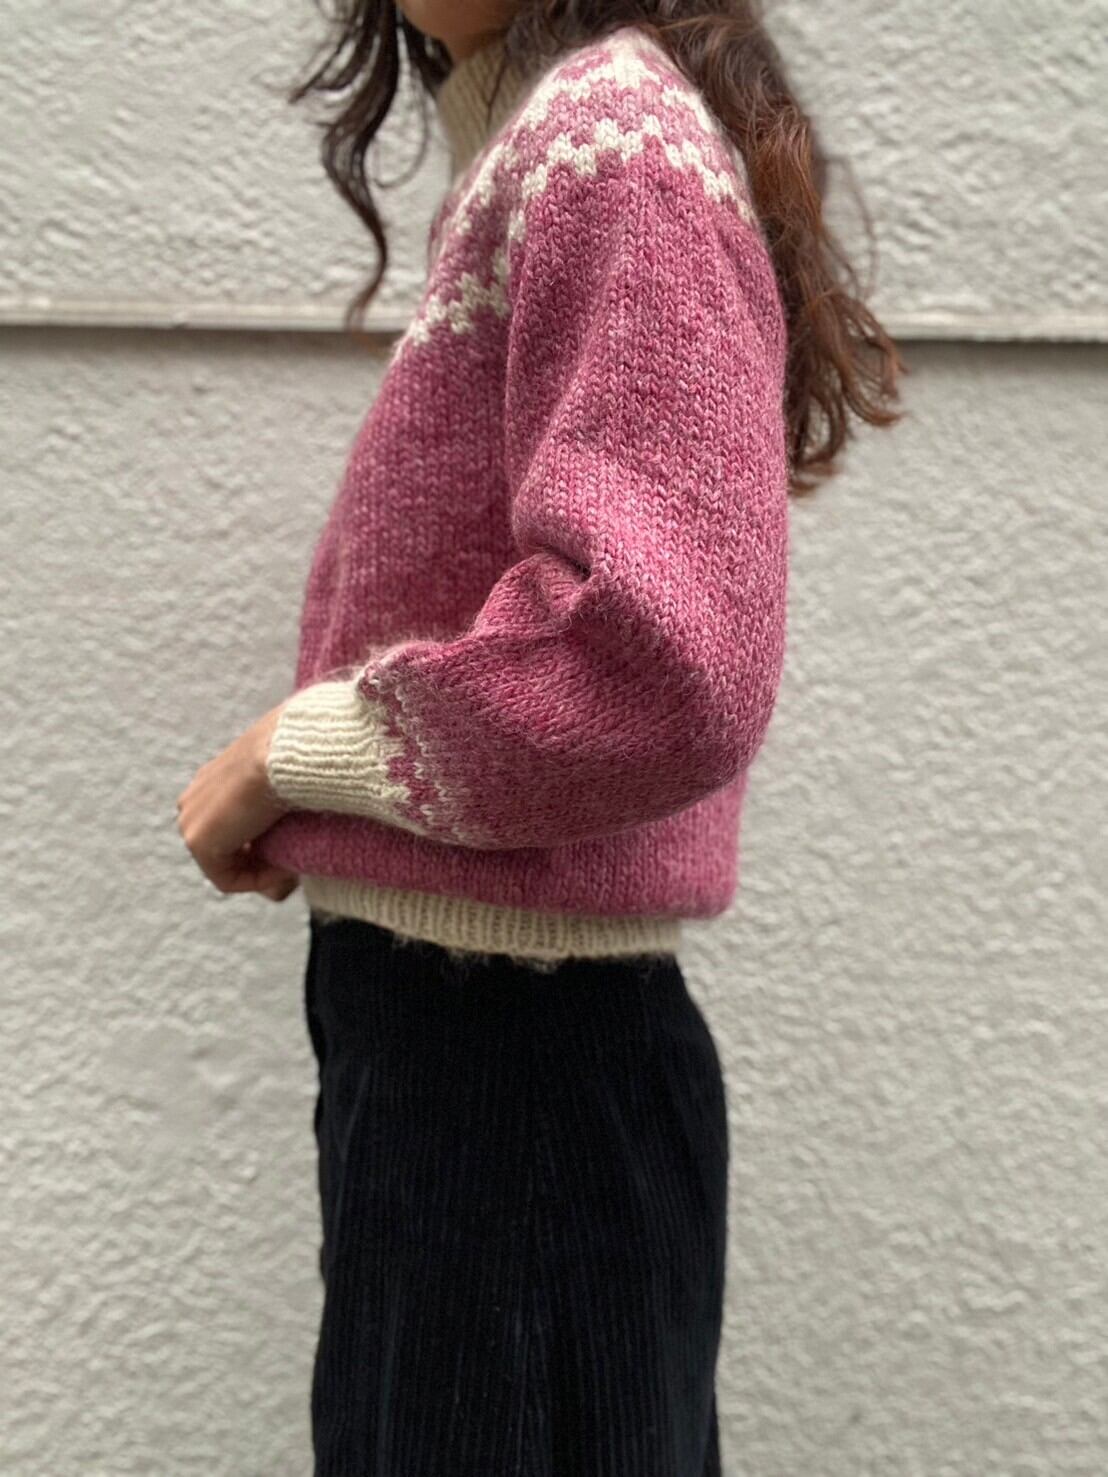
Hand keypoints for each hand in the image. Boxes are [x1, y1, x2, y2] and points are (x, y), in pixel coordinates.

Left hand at [176, 701, 299, 901]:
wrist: (283, 755)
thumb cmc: (295, 760)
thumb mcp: (286, 783)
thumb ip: (280, 810)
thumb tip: (295, 839)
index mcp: (212, 783)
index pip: (233, 829)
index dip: (266, 848)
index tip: (296, 849)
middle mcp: (194, 802)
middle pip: (227, 850)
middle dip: (263, 864)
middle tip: (297, 866)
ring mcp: (190, 821)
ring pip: (226, 866)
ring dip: (262, 872)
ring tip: (294, 865)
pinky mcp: (198, 842)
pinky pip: (226, 879)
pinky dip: (258, 880)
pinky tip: (285, 867)